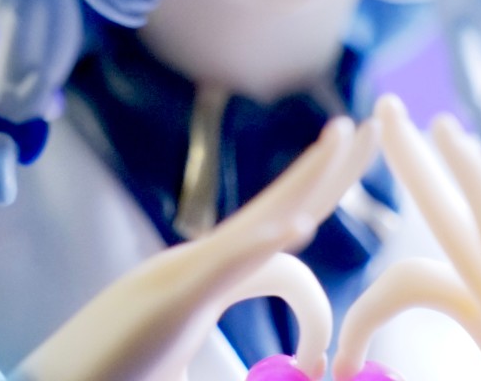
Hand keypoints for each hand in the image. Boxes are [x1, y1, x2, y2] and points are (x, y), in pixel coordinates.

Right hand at [14, 115, 380, 380]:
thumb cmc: (106, 375)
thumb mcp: (175, 351)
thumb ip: (205, 331)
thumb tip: (249, 363)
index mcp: (205, 275)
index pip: (273, 234)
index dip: (314, 223)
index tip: (328, 308)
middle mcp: (195, 261)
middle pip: (276, 204)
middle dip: (329, 165)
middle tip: (374, 123)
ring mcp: (180, 277)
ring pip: (254, 218)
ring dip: (303, 178)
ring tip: (341, 137)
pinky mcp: (168, 302)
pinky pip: (222, 267)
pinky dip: (260, 243)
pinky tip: (297, 226)